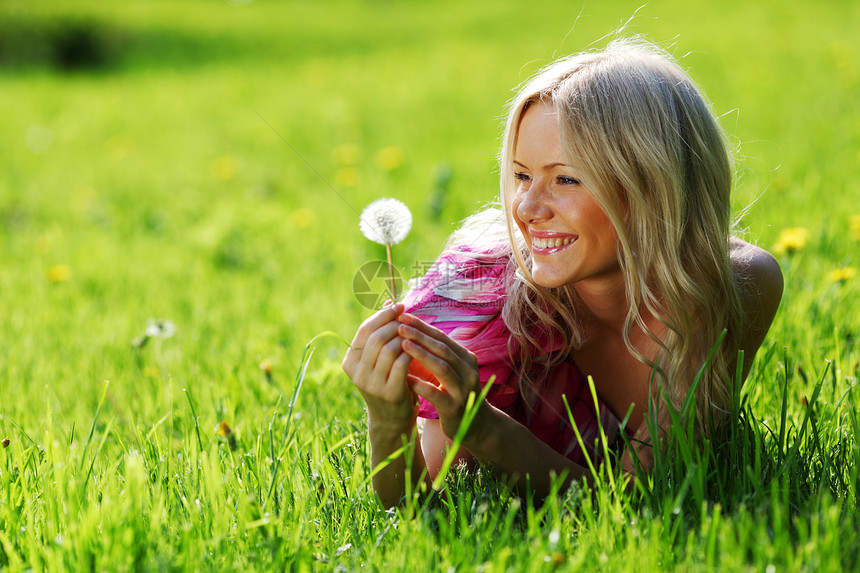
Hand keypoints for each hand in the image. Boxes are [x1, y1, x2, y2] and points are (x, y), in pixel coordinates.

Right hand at [342, 303, 415, 429]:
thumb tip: (391, 301)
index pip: (364, 330)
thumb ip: (382, 332)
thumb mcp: (379, 358)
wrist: (392, 418)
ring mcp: (371, 384)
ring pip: (390, 348)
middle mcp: (357, 373)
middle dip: (396, 324)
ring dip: (406, 337)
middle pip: (376, 337)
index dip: (383, 315)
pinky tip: (419, 349)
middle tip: (410, 318)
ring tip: (415, 333)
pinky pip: (402, 363)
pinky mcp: (389, 392)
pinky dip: (412, 352)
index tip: (400, 305)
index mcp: (350, 361)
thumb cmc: (388, 380)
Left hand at [397, 313, 486, 444]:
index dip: (422, 326)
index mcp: (466, 358)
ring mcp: (463, 389)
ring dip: (422, 354)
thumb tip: (412, 330)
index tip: (403, 316)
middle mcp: (468, 371)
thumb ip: (436, 353)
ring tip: (402, 344)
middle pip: (442, 348)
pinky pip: (436, 393)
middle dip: (420, 336)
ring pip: (442, 367)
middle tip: (400, 325)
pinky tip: (406, 378)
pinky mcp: (455, 407)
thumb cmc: (456, 392)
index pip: (442, 337)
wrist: (476, 425)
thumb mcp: (451, 370)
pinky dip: (421, 385)